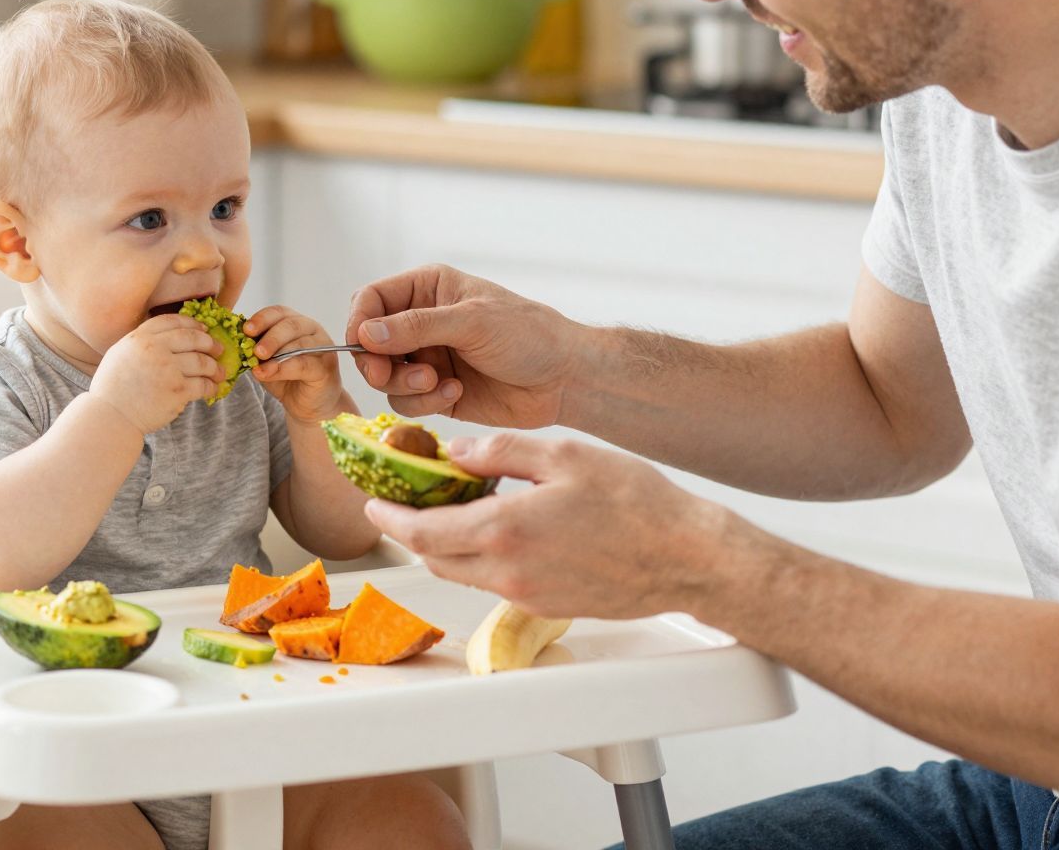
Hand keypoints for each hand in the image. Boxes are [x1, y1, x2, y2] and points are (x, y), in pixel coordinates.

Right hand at [91, 314, 225, 433]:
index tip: (203, 329)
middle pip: (193, 339)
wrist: (111, 416)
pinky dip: (211, 387)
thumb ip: (143, 343)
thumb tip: (171, 338)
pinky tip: (212, 389)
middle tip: (219, 349)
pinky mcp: (177, 391)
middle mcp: (155, 349)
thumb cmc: (113, 388)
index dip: (192, 324)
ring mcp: (168, 370)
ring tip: (219, 373)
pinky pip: (203, 385)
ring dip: (215, 368)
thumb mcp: (121, 354)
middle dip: (210, 344)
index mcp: (140, 338)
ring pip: (202, 362)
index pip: (173, 322)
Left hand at [246, 305, 346, 420]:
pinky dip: (284, 369)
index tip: (246, 330)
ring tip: (259, 366)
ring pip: (300, 344)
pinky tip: (269, 374)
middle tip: (255, 351)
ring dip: (277, 354)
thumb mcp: (266, 361)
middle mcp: (312, 330)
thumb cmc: (286, 379)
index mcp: (295, 322)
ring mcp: (322, 347)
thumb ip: (255, 350)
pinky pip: (305, 364)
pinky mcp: (326, 367)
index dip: (262, 318)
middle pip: (290, 325)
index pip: (279, 312)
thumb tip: (238, 343)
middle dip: (270, 337)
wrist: (307, 405)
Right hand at [344, 264, 577, 426]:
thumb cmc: (528, 335)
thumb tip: (366, 333)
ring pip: (385, 376)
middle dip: (376, 362)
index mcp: (427, 289)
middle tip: (385, 374)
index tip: (362, 347)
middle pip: (369, 343)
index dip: (359, 322)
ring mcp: (428, 358)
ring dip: (404, 383)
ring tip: (436, 382)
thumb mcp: (471, 322)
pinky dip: (424, 401)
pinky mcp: (437, 392)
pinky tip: (455, 392)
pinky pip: (407, 401)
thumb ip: (417, 326)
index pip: (371, 300)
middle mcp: (421, 322)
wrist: (564, 378)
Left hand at [363, 431, 725, 619]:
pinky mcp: (548, 606)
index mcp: (504, 531)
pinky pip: (499, 582)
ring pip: (466, 573)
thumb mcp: (565, 455)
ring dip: (450, 545)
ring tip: (457, 509)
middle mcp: (508, 572)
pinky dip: (485, 557)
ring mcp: (527, 596)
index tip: (372, 503)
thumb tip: (458, 453)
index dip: (389, 520)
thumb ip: (503, 452)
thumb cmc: (636, 503)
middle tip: (407, 503)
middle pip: (436, 559)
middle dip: (414, 533)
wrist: (686, 557)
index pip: (422, 534)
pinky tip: (506, 528)